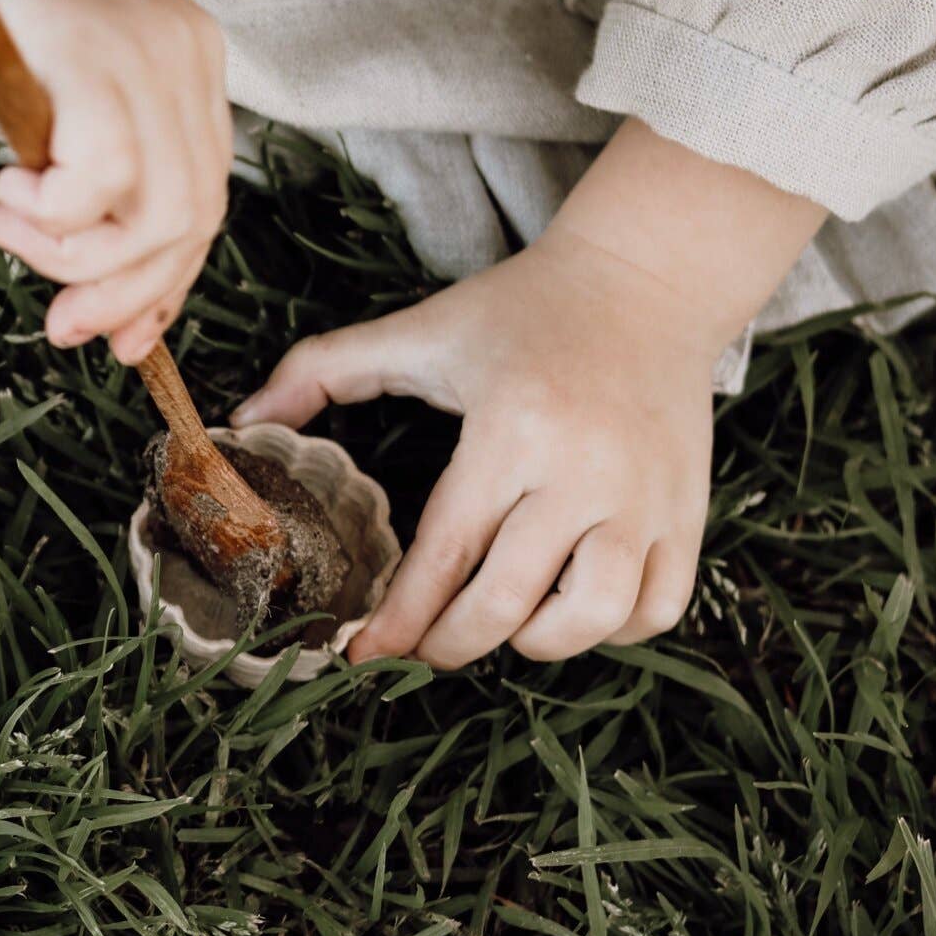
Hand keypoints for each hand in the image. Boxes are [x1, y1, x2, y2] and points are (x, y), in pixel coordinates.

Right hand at [0, 0, 231, 363]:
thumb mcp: (45, 113)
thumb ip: (89, 175)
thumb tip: (103, 298)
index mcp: (183, 60)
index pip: (204, 197)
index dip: (165, 283)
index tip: (117, 336)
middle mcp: (183, 52)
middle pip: (194, 218)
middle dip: (126, 293)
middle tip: (60, 323)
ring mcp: (146, 52)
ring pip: (160, 216)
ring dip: (77, 257)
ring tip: (10, 227)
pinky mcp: (94, 60)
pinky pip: (103, 183)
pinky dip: (55, 216)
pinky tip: (6, 191)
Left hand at [233, 232, 714, 666]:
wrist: (649, 280)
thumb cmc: (522, 309)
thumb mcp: (419, 330)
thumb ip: (323, 369)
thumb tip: (244, 419)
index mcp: (512, 431)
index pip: (445, 555)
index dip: (399, 621)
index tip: (362, 655)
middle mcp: (585, 473)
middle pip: (510, 603)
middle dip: (451, 645)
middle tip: (422, 649)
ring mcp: (647, 498)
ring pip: (594, 619)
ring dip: (537, 642)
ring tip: (503, 622)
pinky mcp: (690, 511)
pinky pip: (658, 607)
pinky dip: (612, 629)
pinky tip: (569, 607)